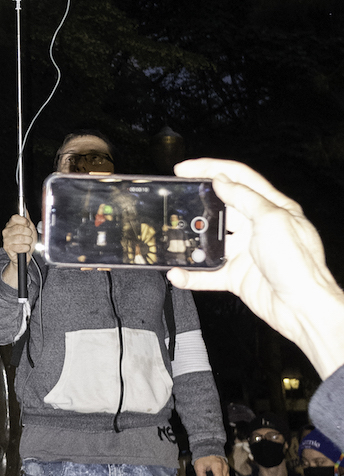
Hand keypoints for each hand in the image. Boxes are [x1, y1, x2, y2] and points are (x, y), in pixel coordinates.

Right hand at [1, 213, 36, 286]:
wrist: (25, 255)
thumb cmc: (27, 241)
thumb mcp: (29, 229)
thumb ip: (27, 220)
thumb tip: (25, 211)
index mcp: (11, 224)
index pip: (15, 218)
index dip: (23, 221)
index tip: (28, 224)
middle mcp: (6, 231)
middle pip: (19, 228)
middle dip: (28, 233)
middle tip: (29, 236)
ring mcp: (6, 240)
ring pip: (20, 238)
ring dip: (28, 241)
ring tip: (27, 243)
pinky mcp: (7, 248)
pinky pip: (20, 247)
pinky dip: (26, 248)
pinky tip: (25, 248)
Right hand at [167, 159, 343, 381]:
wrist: (303, 308)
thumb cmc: (298, 263)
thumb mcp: (272, 220)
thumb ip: (245, 198)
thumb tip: (222, 181)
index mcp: (272, 208)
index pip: (239, 178)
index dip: (211, 168)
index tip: (185, 168)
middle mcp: (258, 227)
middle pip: (221, 206)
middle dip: (196, 201)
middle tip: (173, 197)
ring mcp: (246, 252)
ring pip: (210, 240)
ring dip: (190, 239)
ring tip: (171, 235)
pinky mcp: (236, 276)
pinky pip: (207, 274)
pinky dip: (191, 275)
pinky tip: (177, 273)